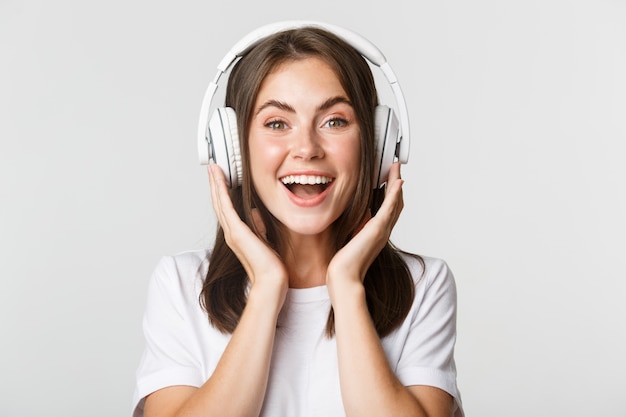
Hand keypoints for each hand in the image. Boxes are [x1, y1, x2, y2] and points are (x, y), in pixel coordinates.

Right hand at [208, 164, 287, 298]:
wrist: (270, 281)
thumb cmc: (271, 266)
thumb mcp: (266, 239)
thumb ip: (259, 226)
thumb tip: (256, 213)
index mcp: (237, 235)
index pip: (227, 209)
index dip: (222, 193)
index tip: (221, 178)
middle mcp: (231, 233)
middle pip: (219, 203)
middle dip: (216, 185)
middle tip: (213, 168)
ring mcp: (232, 232)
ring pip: (220, 202)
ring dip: (216, 184)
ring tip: (213, 169)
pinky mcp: (236, 232)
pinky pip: (226, 206)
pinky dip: (221, 191)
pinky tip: (219, 179)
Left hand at [326, 163, 403, 289]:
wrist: (345, 277)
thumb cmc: (345, 265)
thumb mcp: (350, 240)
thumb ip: (356, 228)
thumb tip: (356, 217)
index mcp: (377, 233)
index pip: (389, 209)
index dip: (391, 193)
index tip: (389, 179)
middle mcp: (383, 231)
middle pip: (396, 203)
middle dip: (396, 185)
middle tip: (396, 168)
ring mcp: (383, 230)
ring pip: (395, 203)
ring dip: (397, 184)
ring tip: (397, 169)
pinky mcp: (378, 229)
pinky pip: (389, 208)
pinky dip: (394, 194)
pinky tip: (397, 182)